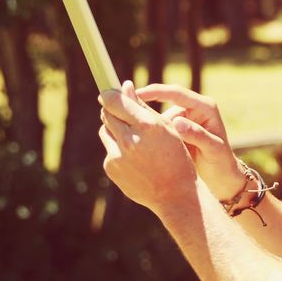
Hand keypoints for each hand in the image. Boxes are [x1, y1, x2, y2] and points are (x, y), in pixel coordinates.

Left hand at [99, 81, 197, 210]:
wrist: (174, 194)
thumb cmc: (176, 156)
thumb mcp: (166, 128)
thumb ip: (143, 107)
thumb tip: (125, 86)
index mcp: (148, 126)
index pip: (116, 101)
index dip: (110, 94)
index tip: (108, 91)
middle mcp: (130, 140)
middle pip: (107, 114)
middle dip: (112, 110)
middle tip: (119, 110)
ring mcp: (118, 155)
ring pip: (105, 131)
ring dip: (114, 129)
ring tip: (132, 138)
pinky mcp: (111, 168)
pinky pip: (109, 149)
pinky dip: (118, 149)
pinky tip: (134, 158)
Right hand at [135, 83, 246, 200]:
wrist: (222, 177)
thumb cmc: (222, 162)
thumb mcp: (213, 149)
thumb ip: (197, 135)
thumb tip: (177, 122)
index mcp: (205, 107)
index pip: (176, 93)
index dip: (155, 92)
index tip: (136, 94)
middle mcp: (193, 109)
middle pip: (163, 101)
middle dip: (144, 105)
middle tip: (123, 111)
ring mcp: (183, 119)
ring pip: (158, 116)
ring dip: (147, 124)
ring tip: (137, 138)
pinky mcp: (176, 130)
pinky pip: (158, 128)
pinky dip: (150, 133)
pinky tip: (140, 143)